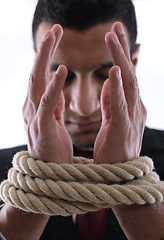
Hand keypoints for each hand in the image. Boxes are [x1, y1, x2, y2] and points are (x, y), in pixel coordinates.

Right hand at [23, 25, 72, 162]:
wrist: (50, 173)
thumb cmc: (54, 146)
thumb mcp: (55, 119)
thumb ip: (54, 103)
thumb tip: (57, 87)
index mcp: (39, 105)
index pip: (42, 75)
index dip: (47, 56)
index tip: (57, 37)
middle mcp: (33, 107)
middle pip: (36, 73)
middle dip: (44, 50)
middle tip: (54, 29)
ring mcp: (35, 116)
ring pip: (37, 82)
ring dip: (44, 59)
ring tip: (52, 37)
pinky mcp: (43, 128)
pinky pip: (47, 104)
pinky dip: (53, 86)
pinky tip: (61, 70)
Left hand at [94, 22, 146, 163]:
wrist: (118, 175)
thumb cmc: (113, 147)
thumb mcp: (113, 120)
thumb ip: (112, 102)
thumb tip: (108, 82)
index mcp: (128, 105)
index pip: (125, 76)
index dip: (121, 55)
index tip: (115, 36)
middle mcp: (134, 107)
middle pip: (128, 73)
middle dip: (122, 49)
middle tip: (116, 26)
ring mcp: (131, 117)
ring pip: (127, 83)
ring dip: (120, 59)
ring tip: (113, 37)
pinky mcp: (122, 128)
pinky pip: (120, 104)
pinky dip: (117, 87)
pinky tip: (115, 70)